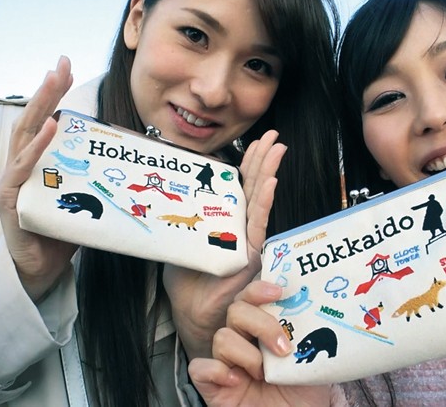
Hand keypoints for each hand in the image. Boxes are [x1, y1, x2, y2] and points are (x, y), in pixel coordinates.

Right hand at [0, 56, 77, 300]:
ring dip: (41, 107)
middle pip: (33, 120)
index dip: (54, 94)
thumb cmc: (61, 233)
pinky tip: (49, 128)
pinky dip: (36, 147)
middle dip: (48, 90)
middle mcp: (20, 166)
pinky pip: (23, 168)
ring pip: (25, 136)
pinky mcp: (8, 199)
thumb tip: (130, 162)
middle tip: (62, 64)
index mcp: (37, 163)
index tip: (67, 68)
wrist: (40, 270)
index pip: (45, 121)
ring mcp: (12, 180)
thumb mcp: (83, 198)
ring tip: (53, 81)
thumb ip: (94, 177)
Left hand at [164, 131, 285, 358]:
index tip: (255, 141)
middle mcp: (241, 227)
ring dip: (268, 172)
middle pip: (254, 185)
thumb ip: (184, 218)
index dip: (248, 163)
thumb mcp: (180, 239)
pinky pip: (258, 224)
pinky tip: (271, 183)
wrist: (190, 311)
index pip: (240, 186)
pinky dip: (264, 203)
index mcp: (226, 221)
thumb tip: (168, 193)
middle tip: (272, 135)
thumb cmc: (186, 280)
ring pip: (259, 199)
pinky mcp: (249, 255)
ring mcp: (247, 240)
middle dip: (263, 158)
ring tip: (277, 149)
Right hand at [188, 281, 330, 406]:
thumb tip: (318, 309)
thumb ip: (310, 335)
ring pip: (221, 337)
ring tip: (265, 374)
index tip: (278, 292)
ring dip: (247, 354)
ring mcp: (226, 363)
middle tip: (283, 347)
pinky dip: (217, 371)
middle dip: (261, 324)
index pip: (251, 298)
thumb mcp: (313, 359)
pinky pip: (199, 368)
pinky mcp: (213, 387)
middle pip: (236, 310)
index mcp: (262, 330)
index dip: (258, 289)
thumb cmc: (303, 393)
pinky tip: (237, 381)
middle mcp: (242, 341)